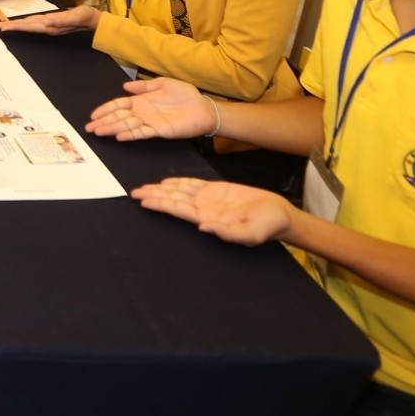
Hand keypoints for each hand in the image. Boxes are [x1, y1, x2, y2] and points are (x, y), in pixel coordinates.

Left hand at [0, 4, 98, 34]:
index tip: (3, 28)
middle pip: (26, 27)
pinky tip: (22, 22)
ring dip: (17, 26)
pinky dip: (26, 23)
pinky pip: (35, 23)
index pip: (29, 27)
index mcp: (50, 26)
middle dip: (12, 27)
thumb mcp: (74, 16)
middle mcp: (48, 27)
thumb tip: (47, 22)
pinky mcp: (52, 21)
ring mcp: (50, 25)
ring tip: (5, 26)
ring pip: (29, 25)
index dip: (15, 27)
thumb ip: (61, 20)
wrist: (93, 20)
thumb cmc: (85, 17)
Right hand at [87, 77, 214, 141]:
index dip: (105, 109)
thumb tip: (125, 85)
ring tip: (98, 132)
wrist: (204, 108)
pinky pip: (141, 133)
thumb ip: (144, 85)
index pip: (118, 105)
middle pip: (118, 117)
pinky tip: (119, 136)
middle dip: (103, 122)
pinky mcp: (159, 131)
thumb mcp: (163, 83)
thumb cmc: (186, 95)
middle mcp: (142, 113)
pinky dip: (129, 134)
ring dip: (111, 128)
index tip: (93, 114)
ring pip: (126, 126)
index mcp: (142, 101)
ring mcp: (149, 122)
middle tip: (89, 127)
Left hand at [131, 177, 293, 246]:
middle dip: (154, 197)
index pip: (178, 210)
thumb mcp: (250, 233)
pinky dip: (178, 182)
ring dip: (161, 189)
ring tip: (144, 188)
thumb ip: (228, 232)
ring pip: (180, 192)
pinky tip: (166, 182)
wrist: (280, 215)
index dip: (161, 205)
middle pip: (173, 200)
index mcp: (209, 218)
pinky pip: (193, 184)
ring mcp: (209, 200)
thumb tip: (204, 228)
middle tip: (134, 193)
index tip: (144, 201)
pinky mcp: (217, 191)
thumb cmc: (267, 226)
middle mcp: (205, 209)